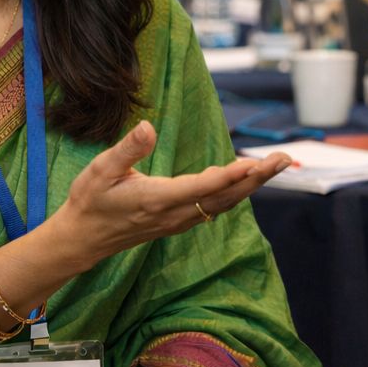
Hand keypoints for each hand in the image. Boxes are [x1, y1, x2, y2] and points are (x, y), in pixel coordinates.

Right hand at [55, 121, 290, 263]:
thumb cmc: (89, 200)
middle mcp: (175, 214)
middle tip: (285, 159)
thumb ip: (128, 149)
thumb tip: (148, 127)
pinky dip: (238, 192)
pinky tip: (250, 180)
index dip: (229, 176)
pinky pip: (216, 208)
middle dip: (257, 178)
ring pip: (225, 203)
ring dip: (253, 185)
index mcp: (157, 199)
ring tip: (277, 165)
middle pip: (225, 197)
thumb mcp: (100, 170)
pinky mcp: (179, 222)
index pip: (202, 188)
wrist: (82, 239)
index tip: (254, 163)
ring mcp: (179, 221)